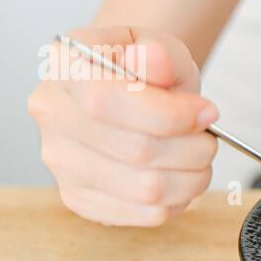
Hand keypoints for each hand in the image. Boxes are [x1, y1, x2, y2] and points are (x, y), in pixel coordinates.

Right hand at [28, 27, 218, 225]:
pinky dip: (179, 199)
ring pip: (146, 189)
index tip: (207, 113)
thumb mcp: (159, 46)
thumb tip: (153, 59)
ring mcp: (60, 162)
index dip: (170, 115)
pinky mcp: (79, 198)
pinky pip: (144, 214)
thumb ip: (160, 53)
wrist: (128, 92)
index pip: (107, 102)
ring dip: (192, 178)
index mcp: (64, 66)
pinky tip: (181, 177)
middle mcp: (52, 115)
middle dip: (192, 148)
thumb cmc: (143, 69)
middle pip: (135, 151)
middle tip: (208, 138)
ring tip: (200, 157)